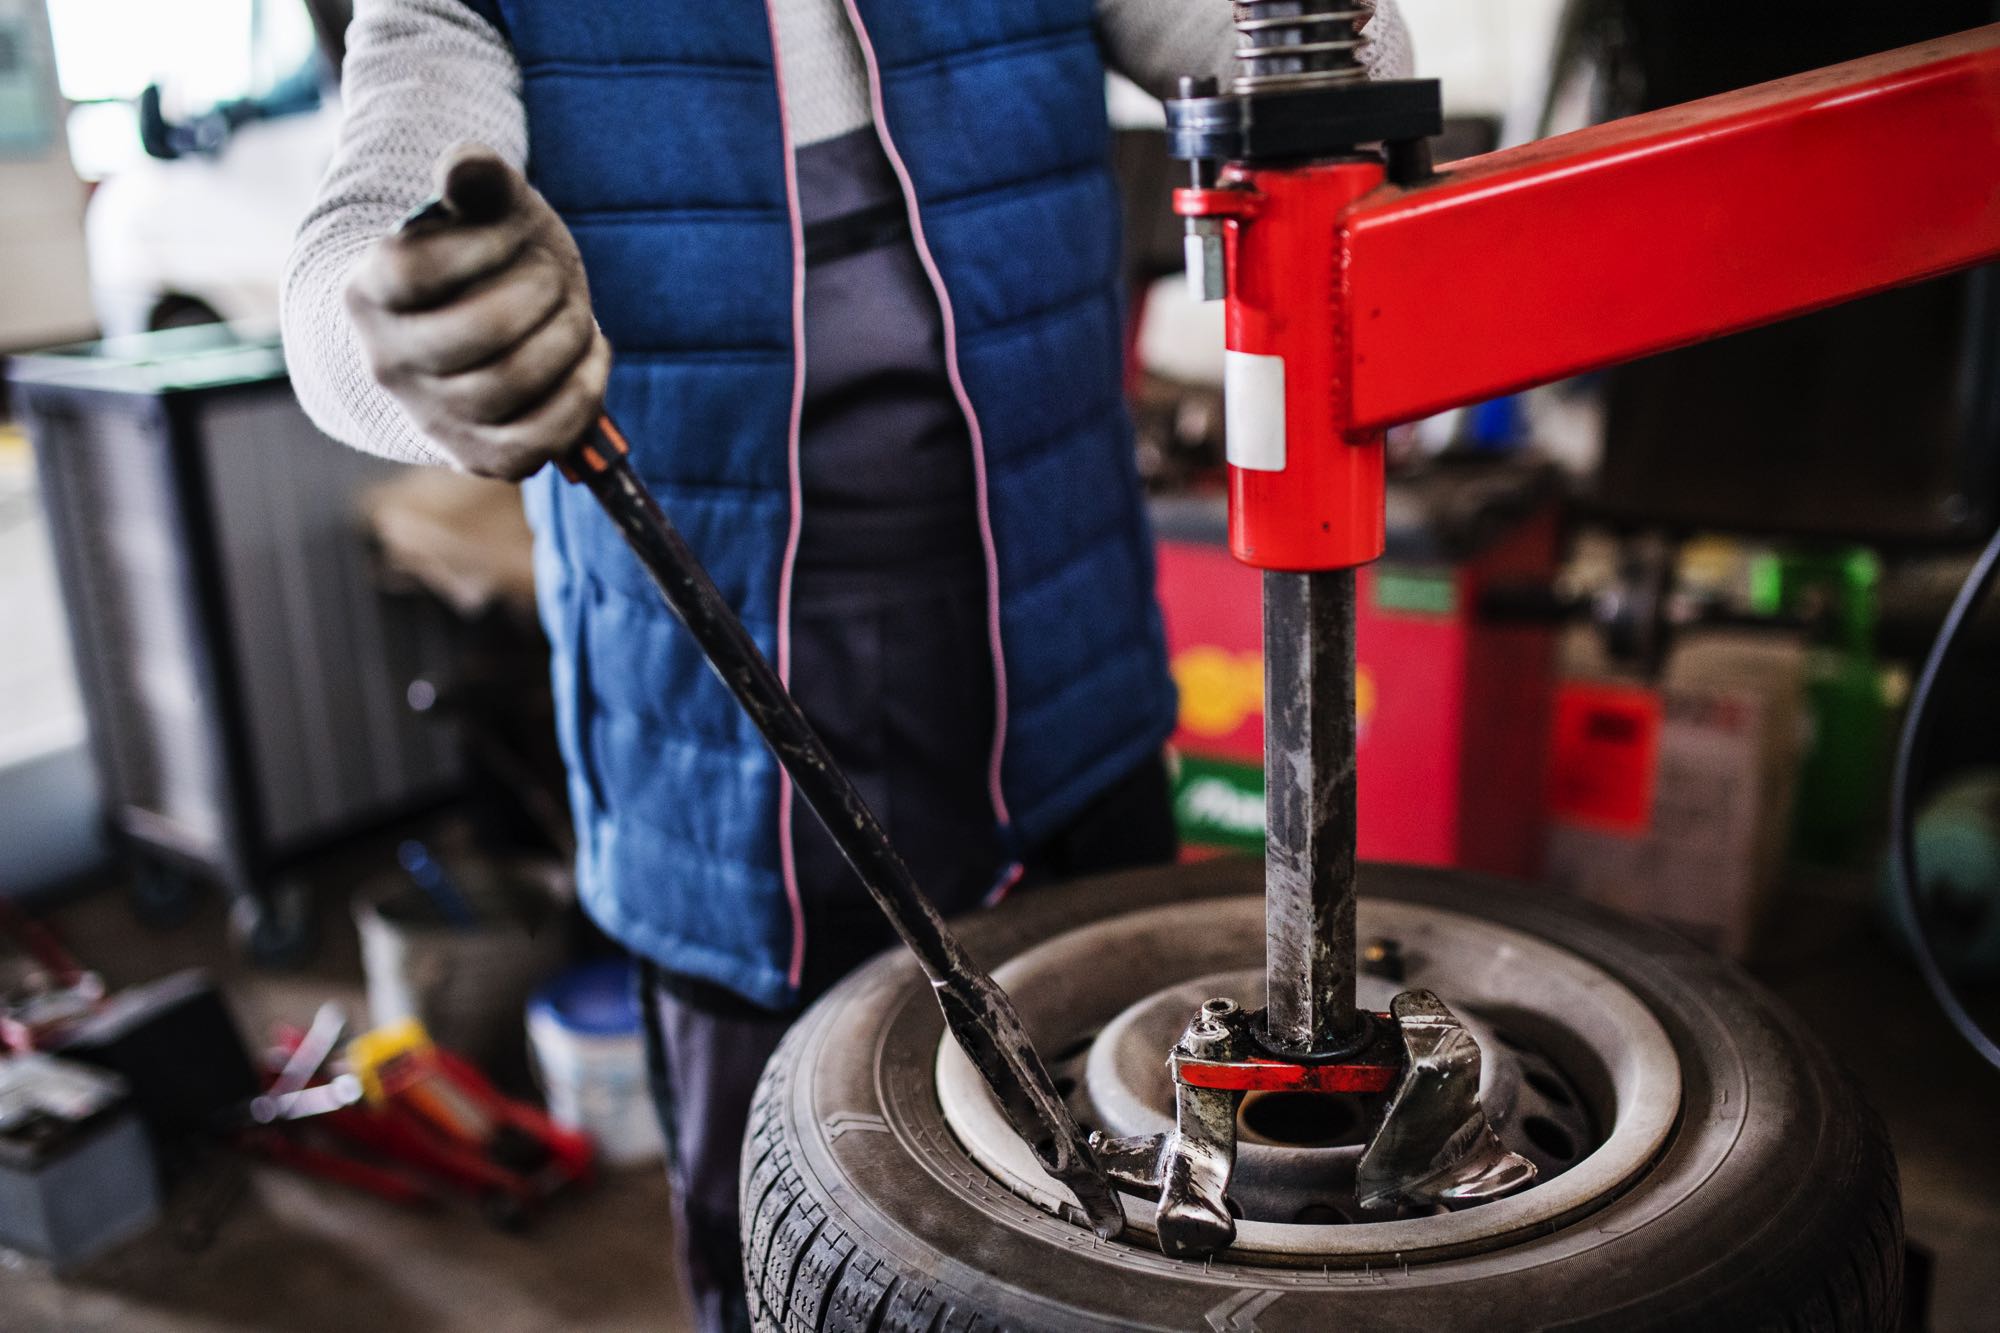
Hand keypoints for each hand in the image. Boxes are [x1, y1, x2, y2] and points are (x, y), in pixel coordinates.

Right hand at [345, 145, 609, 478]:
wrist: (476, 327)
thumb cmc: (486, 259)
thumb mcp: (483, 208)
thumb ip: (475, 176)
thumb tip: (463, 166)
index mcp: (371, 292)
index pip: (417, 271)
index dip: (484, 245)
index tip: (511, 231)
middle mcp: (389, 361)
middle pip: (478, 333)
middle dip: (541, 294)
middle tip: (554, 278)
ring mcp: (432, 415)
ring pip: (510, 388)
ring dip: (567, 341)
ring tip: (577, 315)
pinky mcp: (478, 455)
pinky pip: (534, 445)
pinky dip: (581, 397)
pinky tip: (592, 358)